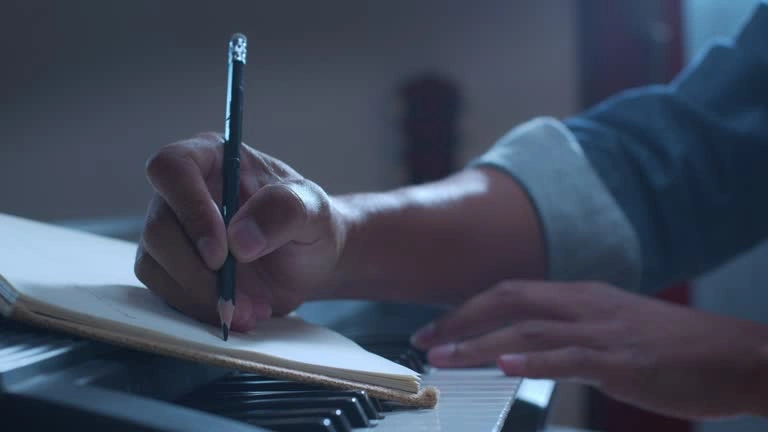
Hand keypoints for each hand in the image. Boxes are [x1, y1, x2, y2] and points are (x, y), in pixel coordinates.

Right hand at [134, 133, 344, 330]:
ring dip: (201, 297)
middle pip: (158, 227)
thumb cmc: (309, 222)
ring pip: (155, 265)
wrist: (309, 260)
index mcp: (212, 158)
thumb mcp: (313, 210)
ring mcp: (172, 232)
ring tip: (251, 309)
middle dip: (198, 272)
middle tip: (239, 297)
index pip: (172, 167)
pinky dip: (201, 311)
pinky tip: (241, 314)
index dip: (189, 209)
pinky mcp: (171, 269)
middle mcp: (182, 193)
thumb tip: (239, 240)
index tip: (221, 252)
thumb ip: (284, 212)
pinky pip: (166, 293)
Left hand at [410, 280, 767, 418]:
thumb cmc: (675, 347)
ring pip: (527, 329)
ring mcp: (601, 331)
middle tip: (425, 342)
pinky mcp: (620, 361)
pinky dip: (532, 362)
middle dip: (460, 320)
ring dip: (479, 344)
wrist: (736, 355)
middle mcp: (584, 305)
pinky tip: (503, 367)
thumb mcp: (614, 326)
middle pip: (508, 300)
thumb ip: (571, 330)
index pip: (511, 293)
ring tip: (445, 359)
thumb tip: (529, 344)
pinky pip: (568, 358)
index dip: (468, 309)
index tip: (437, 329)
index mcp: (580, 296)